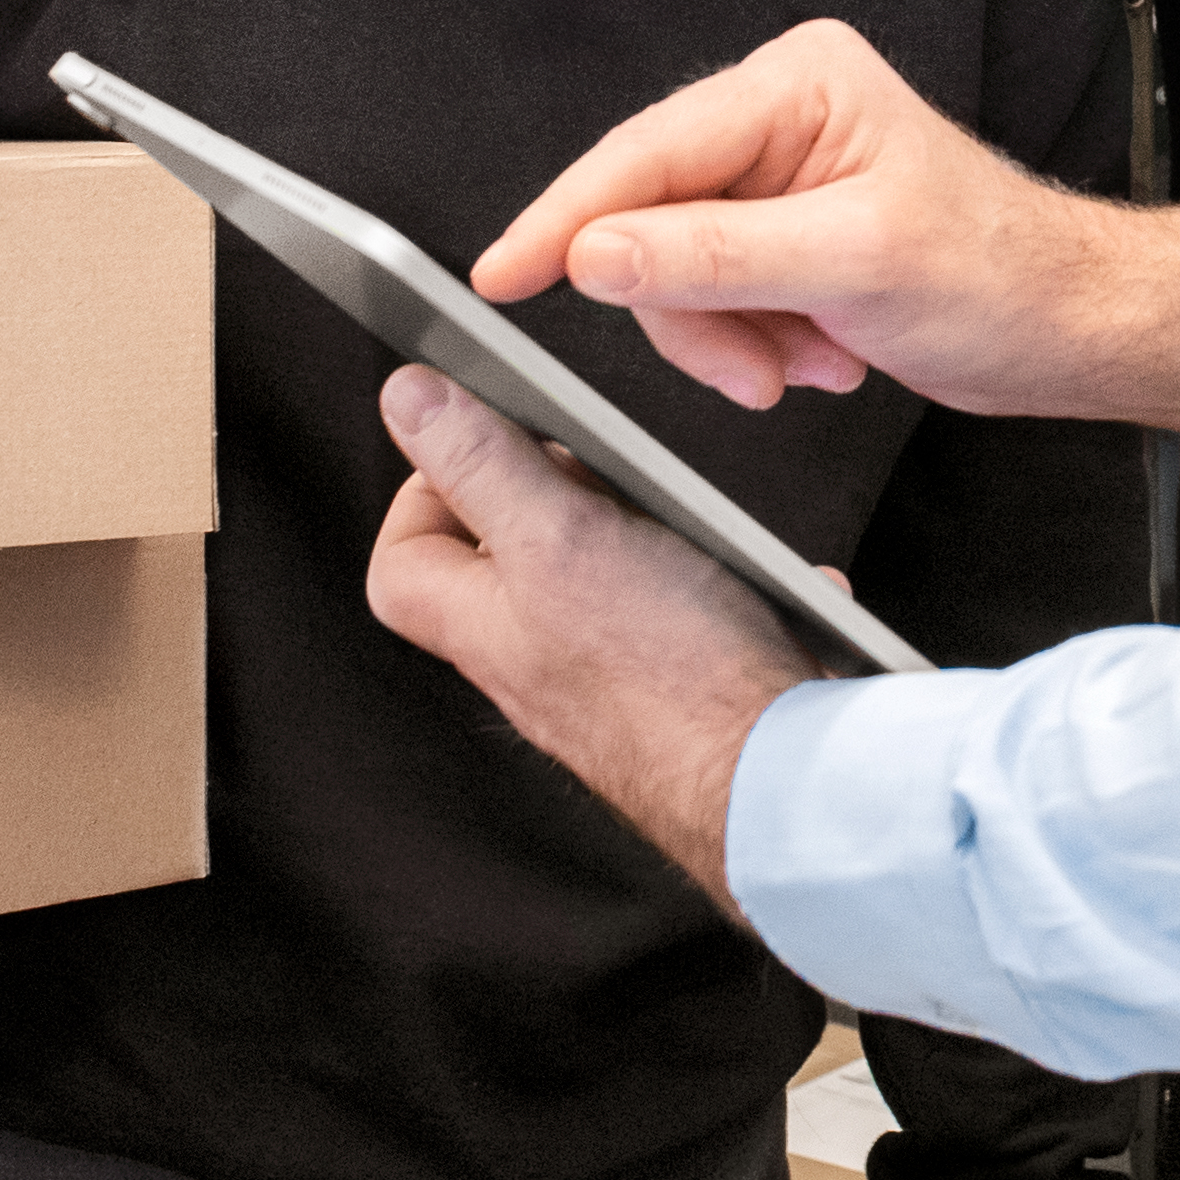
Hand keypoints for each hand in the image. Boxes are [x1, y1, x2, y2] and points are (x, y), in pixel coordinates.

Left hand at [364, 369, 809, 906]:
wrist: (776, 780)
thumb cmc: (671, 680)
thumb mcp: (558, 536)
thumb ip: (481, 465)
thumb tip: (408, 400)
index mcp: (483, 626)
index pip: (404, 563)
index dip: (429, 492)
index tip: (484, 445)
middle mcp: (534, 662)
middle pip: (511, 560)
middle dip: (564, 496)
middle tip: (606, 474)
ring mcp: (605, 682)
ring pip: (606, 582)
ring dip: (657, 535)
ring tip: (694, 524)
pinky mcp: (680, 691)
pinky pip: (690, 618)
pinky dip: (728, 587)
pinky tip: (762, 582)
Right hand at [478, 17, 1179, 441]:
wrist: (1067, 329)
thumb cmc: (1001, 275)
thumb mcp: (851, 266)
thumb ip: (713, 259)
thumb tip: (596, 254)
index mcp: (798, 84)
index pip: (646, 152)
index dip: (567, 219)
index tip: (503, 276)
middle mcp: (779, 117)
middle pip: (649, 220)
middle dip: (696, 312)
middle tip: (754, 370)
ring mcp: (776, 180)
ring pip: (672, 274)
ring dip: (734, 341)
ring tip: (810, 364)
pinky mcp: (781, 236)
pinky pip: (712, 300)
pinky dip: (755, 347)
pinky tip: (822, 357)